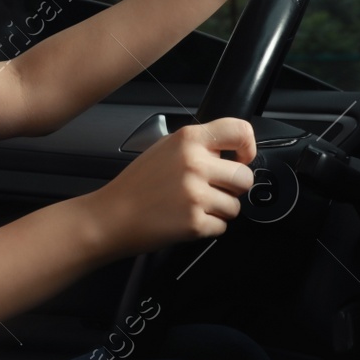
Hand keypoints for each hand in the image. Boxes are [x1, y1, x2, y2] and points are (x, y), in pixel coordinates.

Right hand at [78, 118, 257, 261]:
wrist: (112, 216)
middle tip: (212, 190)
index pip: (239, 132)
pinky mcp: (195, 223)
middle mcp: (195, 164)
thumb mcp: (166, 149)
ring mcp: (196, 194)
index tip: (242, 159)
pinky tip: (185, 219)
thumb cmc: (137, 185)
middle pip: (245, 177)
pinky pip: (222, 227)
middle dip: (233, 188)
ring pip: (235, 206)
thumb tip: (231, 153)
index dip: (248, 148)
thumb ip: (198, 147)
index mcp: (188, 140)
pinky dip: (208, 227)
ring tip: (192, 206)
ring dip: (220, 210)